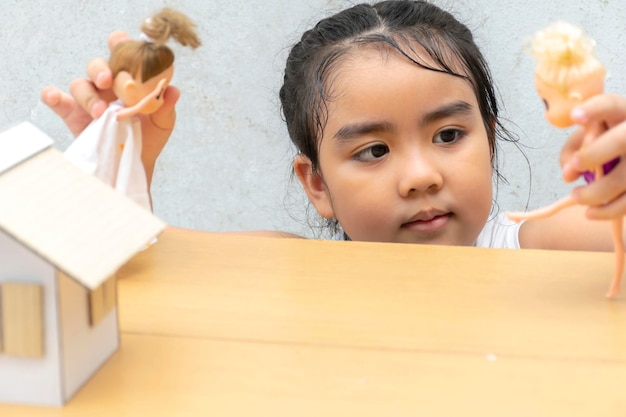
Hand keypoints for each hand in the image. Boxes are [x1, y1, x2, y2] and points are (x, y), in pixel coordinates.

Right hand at [40, 31, 178, 186]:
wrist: (138, 161)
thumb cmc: (150, 135)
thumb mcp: (163, 121)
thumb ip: (166, 106)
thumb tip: (172, 91)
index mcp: (127, 78)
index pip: (120, 52)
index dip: (120, 43)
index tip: (124, 45)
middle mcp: (106, 85)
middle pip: (96, 65)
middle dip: (100, 69)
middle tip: (108, 81)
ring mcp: (89, 99)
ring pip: (79, 84)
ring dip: (88, 95)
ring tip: (100, 112)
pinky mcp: (73, 115)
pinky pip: (57, 100)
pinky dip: (52, 96)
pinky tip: (55, 97)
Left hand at [561, 94, 625, 218]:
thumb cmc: (605, 142)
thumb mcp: (589, 137)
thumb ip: (573, 149)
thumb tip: (568, 174)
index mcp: (622, 114)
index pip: (611, 105)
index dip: (594, 110)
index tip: (574, 116)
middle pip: (620, 140)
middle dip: (594, 154)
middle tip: (574, 166)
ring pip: (624, 177)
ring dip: (596, 191)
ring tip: (577, 196)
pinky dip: (609, 211)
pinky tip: (591, 213)